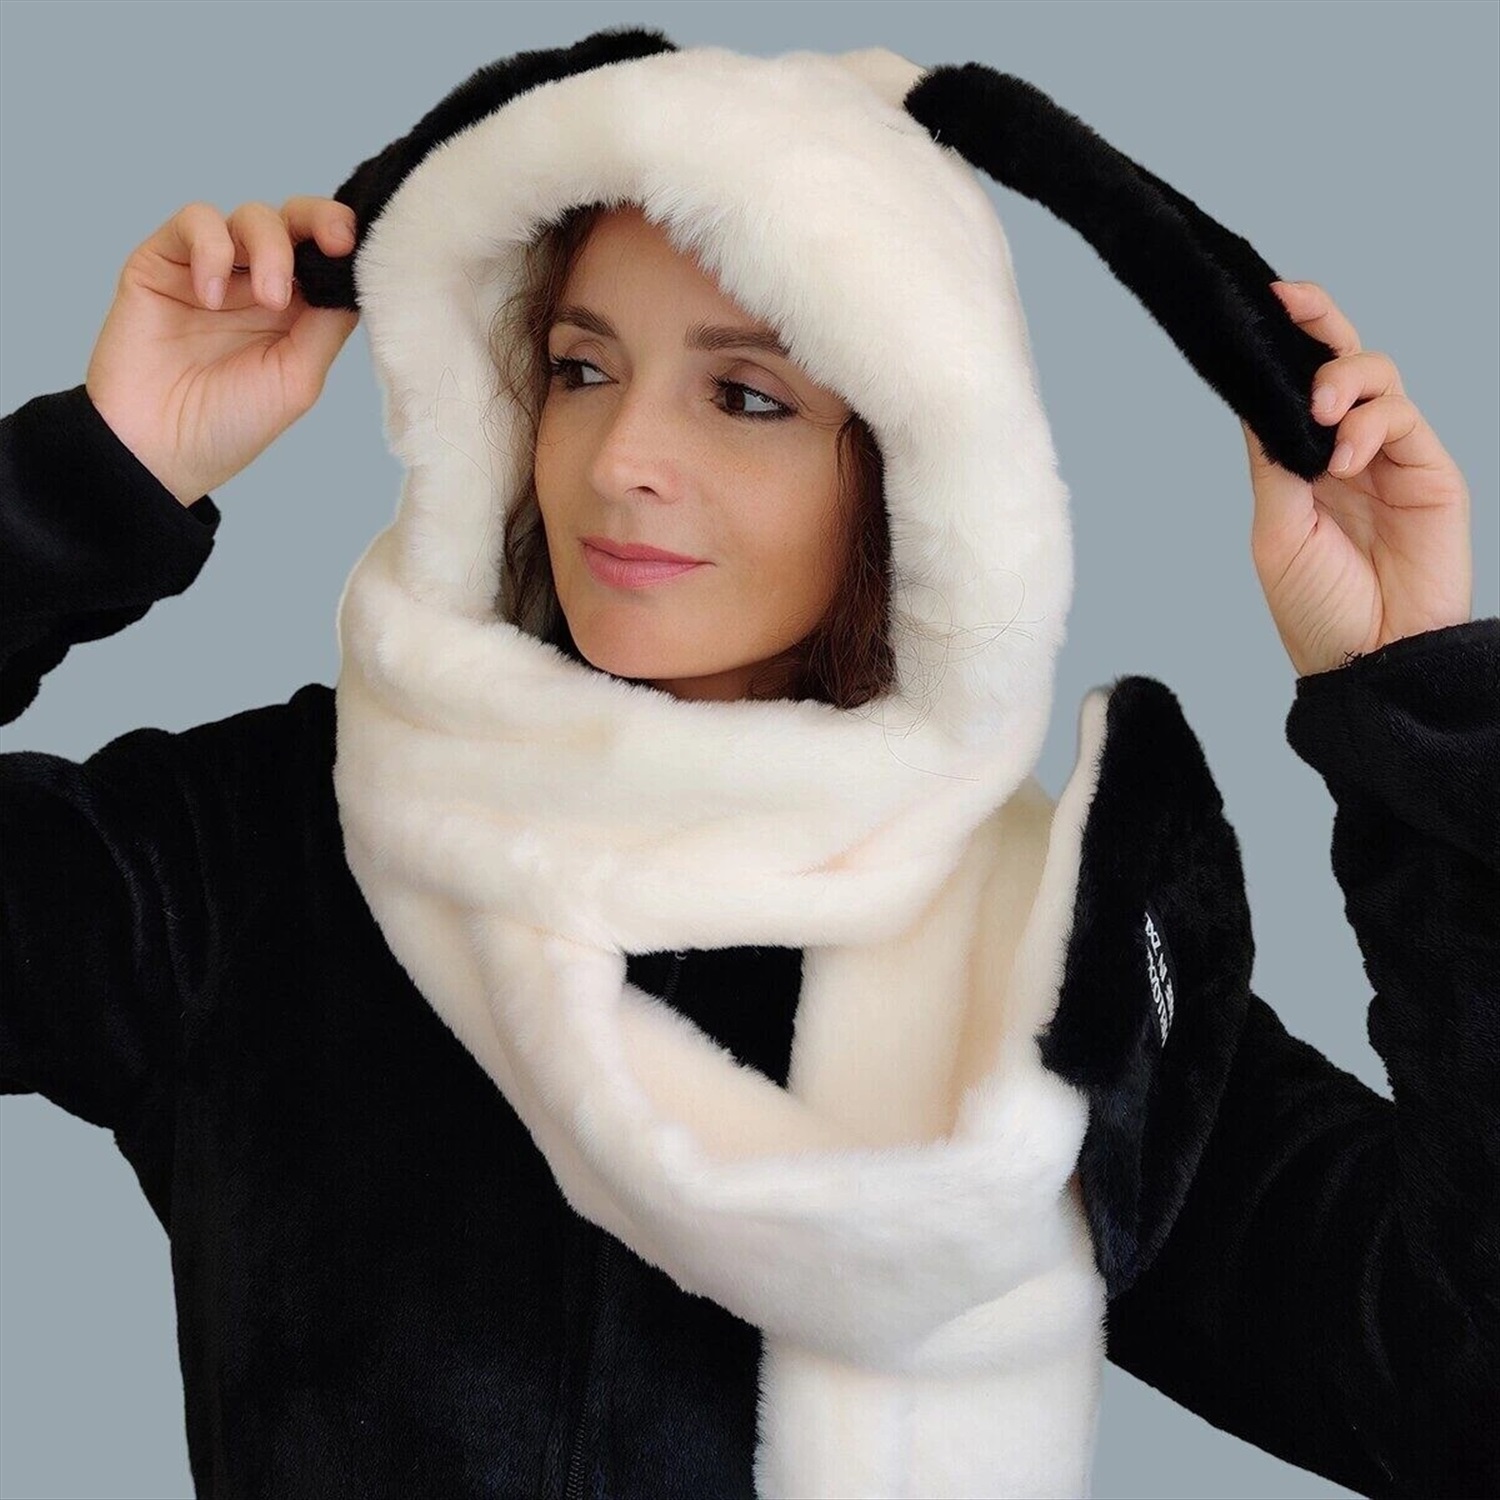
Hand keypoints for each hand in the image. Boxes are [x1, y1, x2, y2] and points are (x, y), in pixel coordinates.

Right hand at [84, 198, 360, 506]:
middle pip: (294, 222)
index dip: (344, 237)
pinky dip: (212, 248)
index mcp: (296, 313)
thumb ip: (327, 322)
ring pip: (250, 216)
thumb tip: (355, 273)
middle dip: (318, 219)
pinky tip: (211, 295)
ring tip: (269, 299)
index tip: (355, 244)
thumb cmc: (230, 423)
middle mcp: (256, 284)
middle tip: (332, 240)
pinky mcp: (164, 261)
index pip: (326, 256)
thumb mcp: (298, 376)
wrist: (156, 447)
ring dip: (270, 246)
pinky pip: (194, 221)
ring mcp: (212, 270)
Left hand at [1241, 280, 1471, 676]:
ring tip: (1323, 412)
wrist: (1370, 660)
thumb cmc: (1317, 611)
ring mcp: (1389, 459)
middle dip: (1319, 324)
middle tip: (1292, 305)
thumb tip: (1259, 399)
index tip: (1263, 302)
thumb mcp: (1276, 531)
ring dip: (1343, 378)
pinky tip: (1347, 456)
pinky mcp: (1428, 471)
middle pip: (1339, 364)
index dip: (1283, 343)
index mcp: (1300, 466)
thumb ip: (1275, 462)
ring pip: (1375, 378)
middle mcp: (1344, 453)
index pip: (1291, 390)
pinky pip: (1402, 417)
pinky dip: (1371, 423)